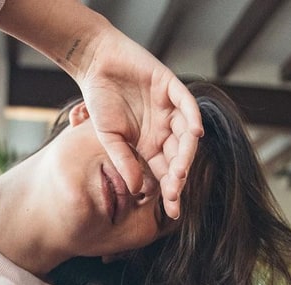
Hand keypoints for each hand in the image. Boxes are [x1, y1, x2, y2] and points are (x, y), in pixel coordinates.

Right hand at [74, 25, 202, 219]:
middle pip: (179, 158)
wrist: (95, 65)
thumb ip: (124, 162)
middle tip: (174, 195)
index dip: (171, 192)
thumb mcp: (109, 139)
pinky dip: (192, 117)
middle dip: (178, 178)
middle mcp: (165, 130)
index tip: (172, 212)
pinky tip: (195, 133)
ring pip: (186, 136)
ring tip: (180, 173)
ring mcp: (170, 109)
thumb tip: (136, 190)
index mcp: (151, 146)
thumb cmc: (100, 103)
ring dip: (185, 155)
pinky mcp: (170, 87)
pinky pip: (186, 104)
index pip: (166, 173)